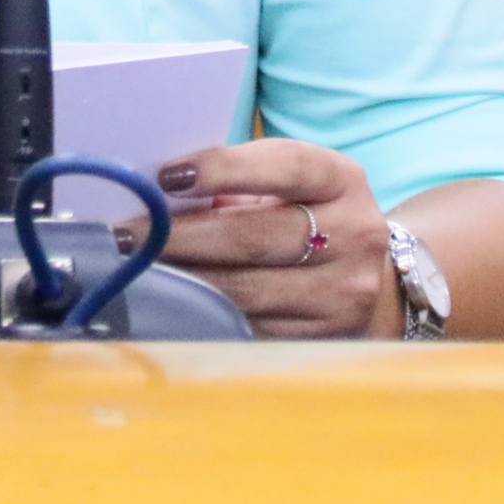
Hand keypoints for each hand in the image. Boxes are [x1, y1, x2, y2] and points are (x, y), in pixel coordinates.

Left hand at [121, 140, 395, 338]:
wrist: (377, 281)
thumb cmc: (308, 216)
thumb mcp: (292, 184)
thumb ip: (238, 181)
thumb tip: (159, 192)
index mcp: (341, 179)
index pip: (283, 165)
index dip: (222, 169)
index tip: (165, 176)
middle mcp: (354, 234)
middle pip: (255, 235)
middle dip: (180, 236)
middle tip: (126, 234)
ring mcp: (343, 293)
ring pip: (247, 290)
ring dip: (182, 280)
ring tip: (136, 269)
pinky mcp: (324, 338)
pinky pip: (251, 329)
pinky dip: (204, 317)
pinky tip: (171, 305)